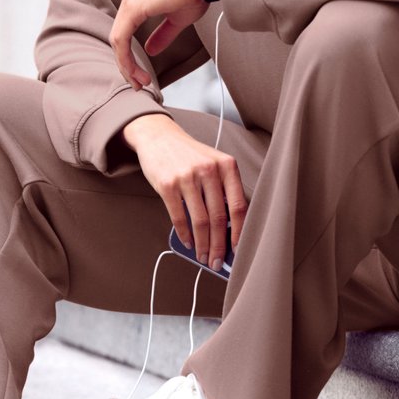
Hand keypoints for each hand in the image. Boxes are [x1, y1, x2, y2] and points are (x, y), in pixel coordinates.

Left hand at [110, 0, 206, 89]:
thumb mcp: (176, 20)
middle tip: (137, 84)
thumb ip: (162, 35)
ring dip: (126, 65)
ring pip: (117, 40)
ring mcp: (129, 0)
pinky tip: (135, 71)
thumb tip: (150, 50)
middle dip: (126, 65)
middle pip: (118, 38)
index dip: (129, 57)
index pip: (125, 33)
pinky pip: (121, 37)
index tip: (141, 76)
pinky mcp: (134, 6)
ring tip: (139, 82)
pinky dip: (126, 57)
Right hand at [123, 114, 247, 270]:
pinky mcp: (167, 184)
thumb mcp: (212, 163)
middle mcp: (209, 170)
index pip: (239, 206)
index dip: (239, 232)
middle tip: (217, 261)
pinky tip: (188, 242)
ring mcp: (187, 177)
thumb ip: (222, 190)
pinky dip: (184, 235)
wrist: (159, 136)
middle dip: (219, 245)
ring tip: (203, 256)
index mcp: (226, 165)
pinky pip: (179, 217)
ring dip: (203, 244)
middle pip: (219, 218)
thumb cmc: (189, 155)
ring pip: (200, 221)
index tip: (237, 250)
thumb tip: (228, 229)